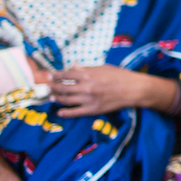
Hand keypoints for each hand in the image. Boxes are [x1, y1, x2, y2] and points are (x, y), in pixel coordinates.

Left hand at [49, 65, 174, 117]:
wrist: (134, 89)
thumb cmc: (121, 76)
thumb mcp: (103, 68)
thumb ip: (87, 68)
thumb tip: (74, 67)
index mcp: (88, 74)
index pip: (66, 74)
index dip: (55, 75)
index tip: (49, 75)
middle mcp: (86, 87)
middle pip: (63, 87)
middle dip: (53, 87)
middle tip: (47, 87)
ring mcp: (89, 99)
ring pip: (67, 100)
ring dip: (57, 98)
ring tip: (51, 97)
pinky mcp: (94, 109)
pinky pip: (76, 112)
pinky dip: (66, 112)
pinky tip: (59, 112)